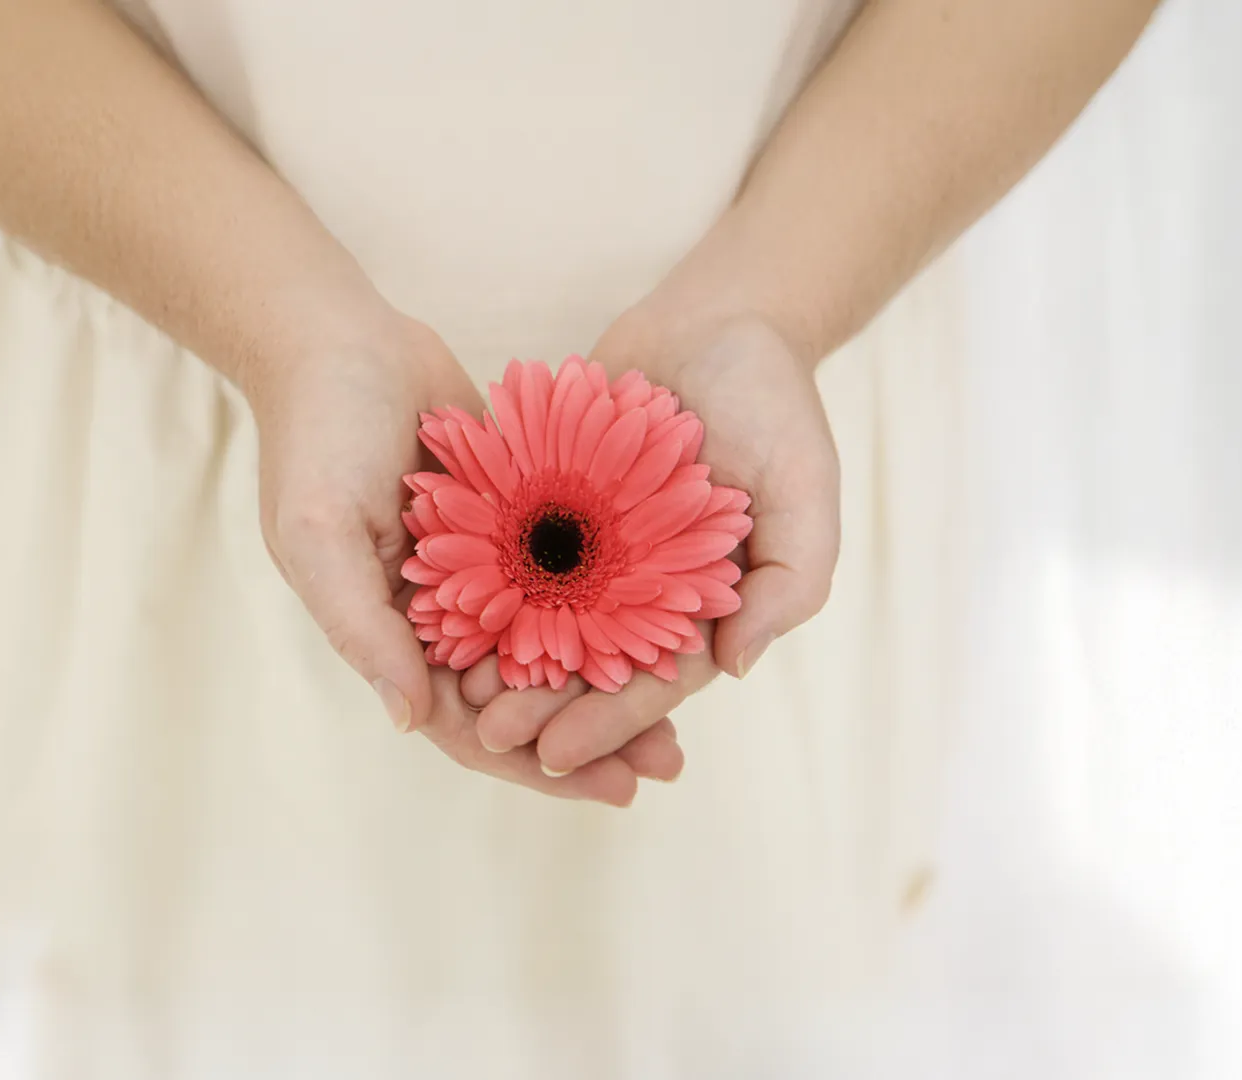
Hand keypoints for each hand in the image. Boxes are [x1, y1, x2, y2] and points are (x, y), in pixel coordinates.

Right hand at [245, 314, 679, 805]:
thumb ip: (363, 628)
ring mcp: (484, 565)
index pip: (470, 725)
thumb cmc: (315, 439)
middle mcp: (445, 614)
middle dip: (595, 730)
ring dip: (615, 670)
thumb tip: (410, 720)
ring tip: (691, 692)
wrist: (336, 338)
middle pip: (528, 696)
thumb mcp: (321, 537)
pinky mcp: (516, 515)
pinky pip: (574, 567)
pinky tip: (678, 605)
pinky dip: (617, 592)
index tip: (613, 788)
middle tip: (670, 762)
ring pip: (559, 639)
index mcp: (395, 636)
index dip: (538, 762)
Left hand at [477, 312, 839, 776]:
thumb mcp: (807, 485)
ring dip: (497, 660)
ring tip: (452, 693)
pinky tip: (434, 609)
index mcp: (699, 604)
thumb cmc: (774, 402)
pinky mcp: (545, 501)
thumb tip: (737, 666)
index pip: (651, 682)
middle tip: (487, 736)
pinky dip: (476, 584)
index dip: (605, 723)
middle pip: (583, 665)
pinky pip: (504, 550)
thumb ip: (791, 578)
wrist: (718, 318)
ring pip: (536, 618)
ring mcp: (588, 547)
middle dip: (538, 707)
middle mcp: (637, 587)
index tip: (557, 757)